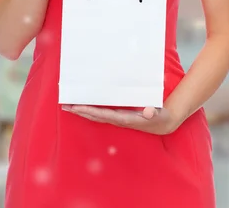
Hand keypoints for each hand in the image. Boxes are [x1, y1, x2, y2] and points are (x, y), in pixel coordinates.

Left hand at [61, 105, 180, 135]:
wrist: (162, 123)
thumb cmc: (159, 116)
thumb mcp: (159, 113)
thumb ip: (153, 112)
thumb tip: (148, 111)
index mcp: (125, 118)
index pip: (104, 114)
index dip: (90, 111)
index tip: (78, 107)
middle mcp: (118, 120)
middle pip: (95, 116)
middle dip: (80, 111)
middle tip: (65, 105)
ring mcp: (118, 118)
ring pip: (96, 115)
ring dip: (82, 111)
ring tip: (69, 105)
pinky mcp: (119, 116)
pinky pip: (101, 113)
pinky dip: (91, 110)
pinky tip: (84, 105)